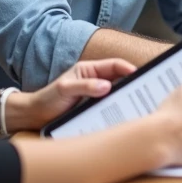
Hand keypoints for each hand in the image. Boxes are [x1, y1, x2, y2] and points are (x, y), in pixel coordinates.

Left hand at [10, 58, 135, 131]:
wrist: (34, 117)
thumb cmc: (47, 99)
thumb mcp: (65, 90)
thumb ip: (85, 86)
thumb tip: (107, 86)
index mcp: (89, 69)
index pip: (114, 65)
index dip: (128, 68)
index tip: (141, 76)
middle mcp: (95, 80)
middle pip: (119, 78)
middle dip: (133, 82)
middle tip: (147, 90)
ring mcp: (96, 94)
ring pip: (117, 92)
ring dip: (127, 96)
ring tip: (140, 104)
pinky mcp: (94, 108)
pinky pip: (111, 105)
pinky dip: (119, 108)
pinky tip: (125, 115)